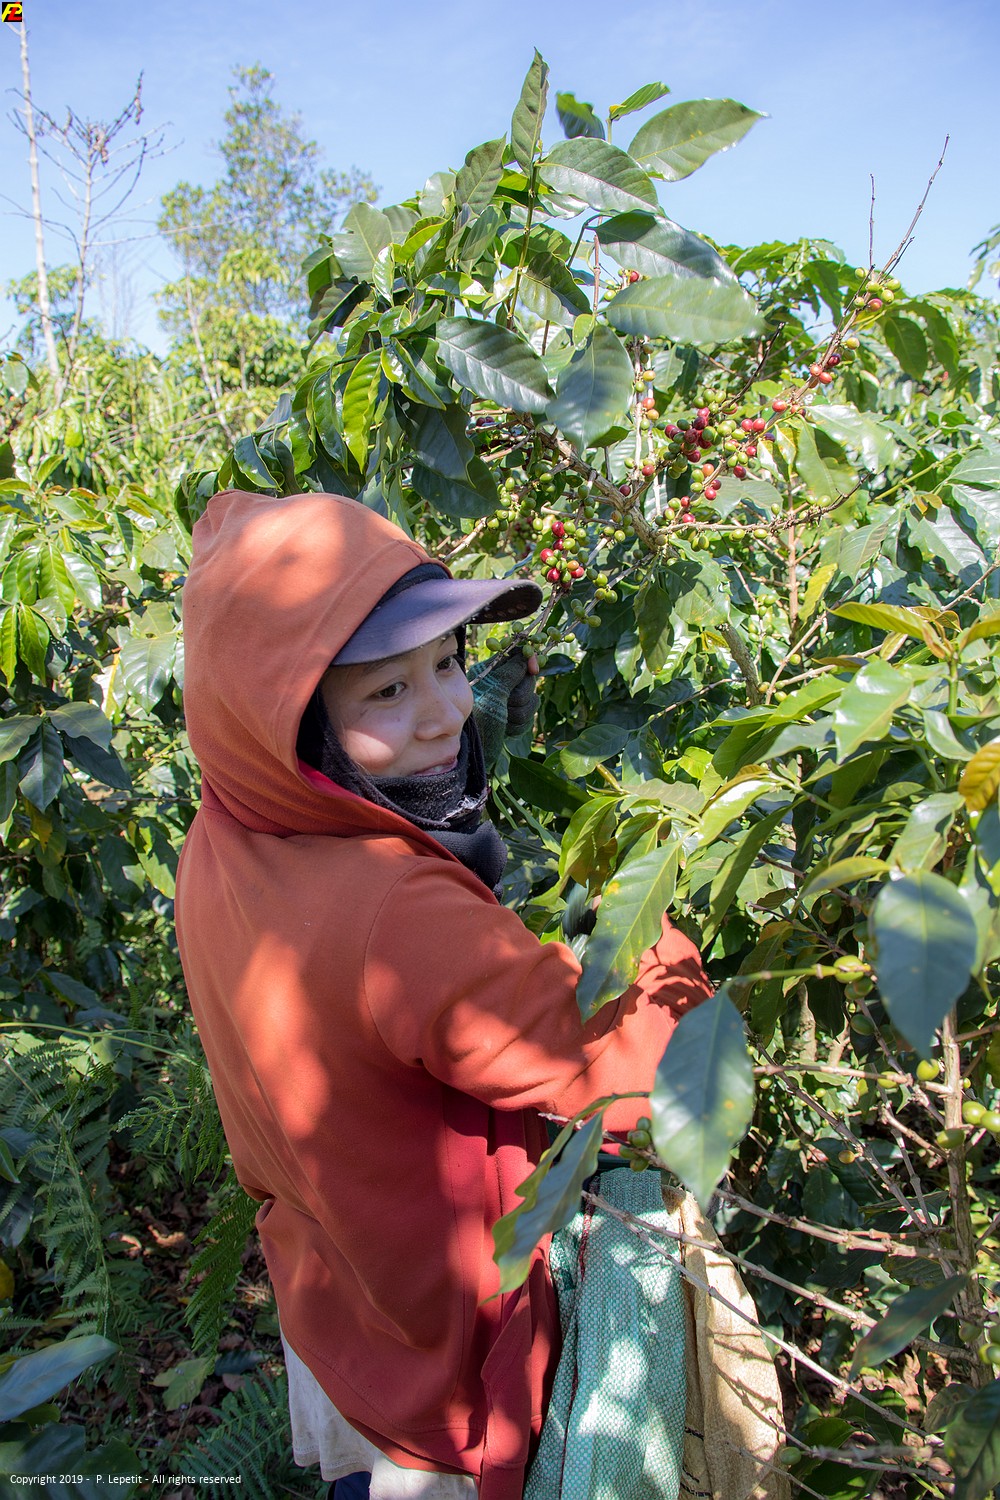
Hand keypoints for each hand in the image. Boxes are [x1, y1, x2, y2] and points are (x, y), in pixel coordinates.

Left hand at [469, 644, 538, 766]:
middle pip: (528, 681)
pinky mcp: (511, 719)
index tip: (534, 670)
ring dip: (519, 713)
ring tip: (503, 719)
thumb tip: (526, 655)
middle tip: (506, 704)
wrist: (472, 747)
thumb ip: (511, 672)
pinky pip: (528, 718)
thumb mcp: (494, 690)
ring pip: (531, 701)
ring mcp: (506, 703)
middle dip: (521, 696)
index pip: (517, 657)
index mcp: (491, 671)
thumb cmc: (478, 716)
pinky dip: (518, 725)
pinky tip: (505, 729)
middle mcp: (499, 685)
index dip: (528, 661)